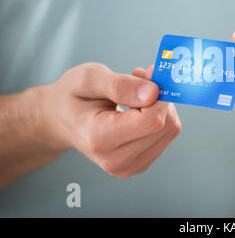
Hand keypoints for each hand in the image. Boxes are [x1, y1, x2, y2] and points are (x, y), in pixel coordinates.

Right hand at [36, 62, 180, 177]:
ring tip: (137, 91)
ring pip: (170, 130)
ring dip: (161, 105)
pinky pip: (166, 136)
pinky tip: (140, 107)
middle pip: (164, 126)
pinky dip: (159, 116)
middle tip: (142, 76)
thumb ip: (120, 85)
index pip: (152, 120)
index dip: (159, 93)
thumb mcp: (88, 78)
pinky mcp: (139, 164)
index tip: (150, 72)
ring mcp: (128, 166)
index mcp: (99, 139)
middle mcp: (115, 160)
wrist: (60, 119)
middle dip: (160, 97)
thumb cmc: (72, 96)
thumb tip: (153, 93)